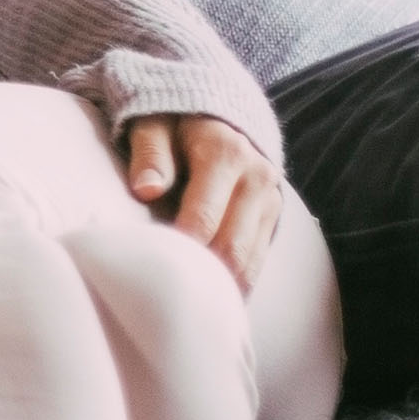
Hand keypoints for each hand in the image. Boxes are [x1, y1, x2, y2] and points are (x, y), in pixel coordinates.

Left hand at [122, 112, 280, 292]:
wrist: (216, 112)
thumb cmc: (174, 121)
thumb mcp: (153, 124)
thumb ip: (150, 154)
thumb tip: (146, 190)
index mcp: (226, 154)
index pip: (204, 218)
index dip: (180, 249)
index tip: (155, 270)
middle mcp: (256, 177)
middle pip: (232, 247)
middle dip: (203, 276)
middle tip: (171, 299)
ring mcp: (269, 199)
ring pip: (250, 260)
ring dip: (222, 286)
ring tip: (190, 307)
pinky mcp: (272, 215)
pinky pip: (257, 259)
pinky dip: (236, 281)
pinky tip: (211, 297)